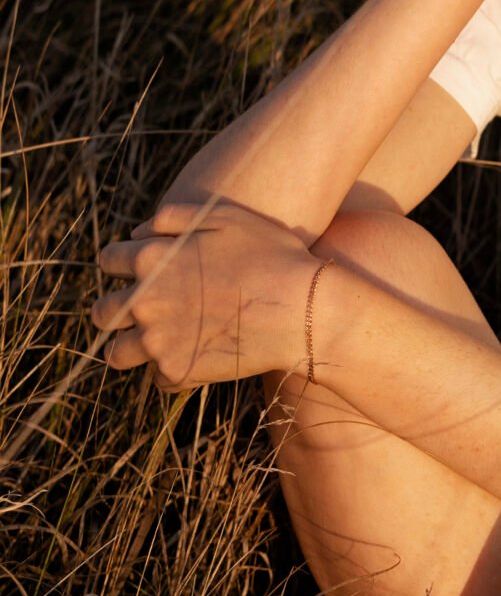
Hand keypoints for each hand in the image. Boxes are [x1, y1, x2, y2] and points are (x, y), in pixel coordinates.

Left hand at [89, 199, 318, 390]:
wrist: (303, 310)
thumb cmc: (271, 255)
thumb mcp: (225, 217)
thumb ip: (173, 217)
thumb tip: (138, 232)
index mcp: (150, 259)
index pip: (108, 261)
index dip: (122, 264)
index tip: (140, 270)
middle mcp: (144, 302)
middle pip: (102, 313)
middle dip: (116, 310)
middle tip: (143, 311)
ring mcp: (158, 341)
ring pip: (117, 354)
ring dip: (132, 347)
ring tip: (158, 342)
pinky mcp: (178, 372)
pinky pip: (158, 379)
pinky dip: (172, 370)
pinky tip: (194, 357)